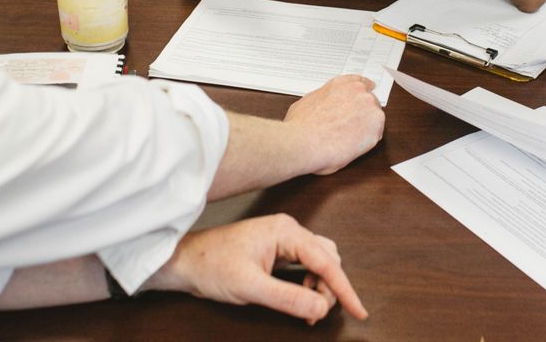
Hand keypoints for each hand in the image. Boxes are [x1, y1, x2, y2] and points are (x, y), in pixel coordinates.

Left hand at [142, 214, 368, 324]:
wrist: (186, 261)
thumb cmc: (212, 266)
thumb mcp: (251, 287)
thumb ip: (288, 298)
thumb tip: (321, 307)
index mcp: (285, 232)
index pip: (327, 261)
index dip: (345, 288)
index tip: (359, 310)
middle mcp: (288, 231)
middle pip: (328, 258)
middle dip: (331, 287)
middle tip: (319, 314)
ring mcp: (283, 239)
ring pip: (319, 261)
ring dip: (321, 286)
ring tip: (309, 309)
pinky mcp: (277, 249)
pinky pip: (306, 264)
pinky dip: (310, 283)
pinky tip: (302, 300)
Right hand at [284, 74, 384, 174]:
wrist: (303, 142)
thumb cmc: (301, 125)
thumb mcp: (308, 101)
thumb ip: (324, 99)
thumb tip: (324, 105)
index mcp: (342, 84)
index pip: (360, 82)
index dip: (362, 91)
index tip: (363, 96)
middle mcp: (359, 92)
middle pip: (369, 101)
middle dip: (362, 113)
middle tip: (349, 127)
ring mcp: (370, 108)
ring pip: (374, 119)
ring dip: (365, 127)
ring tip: (347, 139)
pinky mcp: (376, 127)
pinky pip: (375, 135)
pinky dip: (366, 142)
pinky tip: (351, 145)